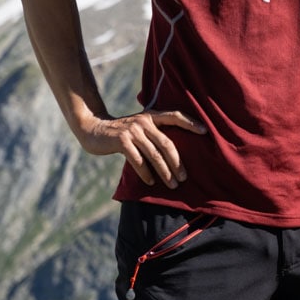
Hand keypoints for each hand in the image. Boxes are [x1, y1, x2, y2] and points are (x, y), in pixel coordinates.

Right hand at [78, 109, 205, 187]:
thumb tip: (175, 152)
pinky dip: (145, 172)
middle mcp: (144, 121)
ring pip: (154, 154)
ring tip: (172, 184)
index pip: (175, 116)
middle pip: (167, 144)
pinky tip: (150, 182)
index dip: (190, 123)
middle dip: (177, 163)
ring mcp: (132, 130)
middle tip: (184, 177)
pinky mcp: (121, 141)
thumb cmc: (121, 132)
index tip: (205, 132)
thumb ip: (154, 133)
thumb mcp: (139, 126)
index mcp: (152, 115)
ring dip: (164, 172)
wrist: (93, 128)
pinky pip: (137, 160)